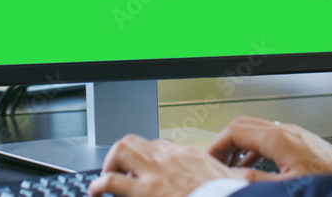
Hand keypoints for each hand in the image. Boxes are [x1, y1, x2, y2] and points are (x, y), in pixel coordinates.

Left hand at [87, 135, 243, 196]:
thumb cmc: (227, 195)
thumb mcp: (231, 179)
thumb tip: (235, 180)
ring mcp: (155, 173)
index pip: (160, 145)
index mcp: (189, 156)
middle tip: (121, 171)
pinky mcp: (145, 192)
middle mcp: (169, 159)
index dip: (148, 156)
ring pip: (121, 150)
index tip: (145, 168)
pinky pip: (111, 181)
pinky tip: (95, 192)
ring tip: (106, 178)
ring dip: (110, 163)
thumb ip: (224, 176)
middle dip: (124, 155)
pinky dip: (98, 185)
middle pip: (137, 141)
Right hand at [208, 116, 331, 181]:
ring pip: (254, 130)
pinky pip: (266, 137)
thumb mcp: (285, 186)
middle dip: (223, 143)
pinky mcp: (297, 140)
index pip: (234, 131)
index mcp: (276, 138)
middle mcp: (283, 130)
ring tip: (229, 167)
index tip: (207, 159)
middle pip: (241, 126)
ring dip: (237, 146)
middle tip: (213, 162)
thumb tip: (232, 179)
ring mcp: (290, 133)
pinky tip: (250, 166)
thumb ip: (255, 180)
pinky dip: (252, 149)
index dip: (216, 145)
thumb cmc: (326, 178)